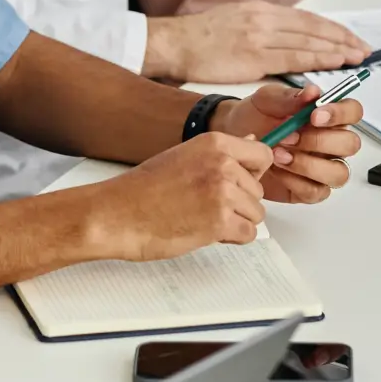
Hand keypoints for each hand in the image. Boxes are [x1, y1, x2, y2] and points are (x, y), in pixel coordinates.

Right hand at [88, 132, 271, 259]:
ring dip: (234, 222)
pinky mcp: (219, 222)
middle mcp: (223, 164)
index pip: (263, 155)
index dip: (253, 174)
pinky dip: (230, 238)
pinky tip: (204, 231)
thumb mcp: (184, 157)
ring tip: (201, 218)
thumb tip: (253, 143)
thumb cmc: (143, 189)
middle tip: (204, 206)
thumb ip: (220, 154)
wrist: (117, 214)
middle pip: (259, 190)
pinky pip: (248, 234)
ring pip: (255, 214)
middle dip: (239, 203)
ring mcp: (222, 193)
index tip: (238, 183)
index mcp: (214, 143)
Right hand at [143, 2, 369, 81]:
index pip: (306, 18)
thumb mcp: (234, 21)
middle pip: (313, 27)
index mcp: (260, 9)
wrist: (173, 43)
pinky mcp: (253, 56)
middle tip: (363, 48)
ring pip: (309, 41)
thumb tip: (282, 39)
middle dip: (342, 38)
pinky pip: (294, 57)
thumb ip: (260, 28)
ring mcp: (260, 36)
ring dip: (336, 49)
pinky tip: (334, 63)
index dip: (331, 28)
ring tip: (357, 56)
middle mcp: (264, 18)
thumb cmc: (198, 38)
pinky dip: (318, 59)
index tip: (349, 37)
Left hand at [213, 83, 361, 203]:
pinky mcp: (309, 189)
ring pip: (338, 173)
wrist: (232, 137)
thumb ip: (290, 97)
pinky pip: (316, 192)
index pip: (352, 112)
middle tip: (288, 137)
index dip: (340, 114)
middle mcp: (331, 143)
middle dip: (320, 141)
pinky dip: (296, 182)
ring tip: (278, 155)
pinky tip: (276, 170)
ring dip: (309, 165)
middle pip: (350, 144)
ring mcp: (323, 168)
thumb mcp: (267, 100)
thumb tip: (312, 92)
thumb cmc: (255, 116)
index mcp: (327, 116)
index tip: (314, 115)